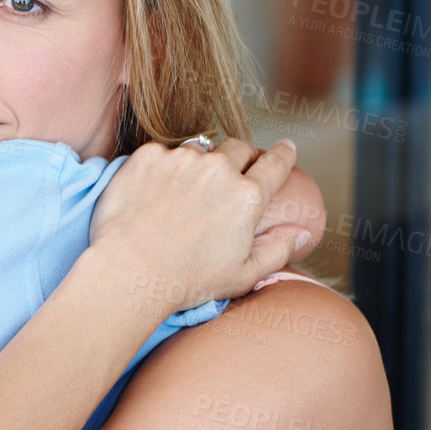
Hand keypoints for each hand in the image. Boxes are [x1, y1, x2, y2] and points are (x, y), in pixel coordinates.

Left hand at [89, 137, 303, 309]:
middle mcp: (218, 170)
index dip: (284, 155)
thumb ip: (278, 251)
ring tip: (185, 191)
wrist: (129, 271)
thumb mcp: (242, 275)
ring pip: (199, 149)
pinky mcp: (148, 157)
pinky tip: (154, 193)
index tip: (286, 148)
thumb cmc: (186, 281)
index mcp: (247, 197)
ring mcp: (181, 159)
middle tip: (229, 175)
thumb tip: (302, 234)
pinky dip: (163, 167)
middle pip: (238, 148)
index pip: (276, 164)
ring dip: (198, 163)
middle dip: (240, 157)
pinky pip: (163, 153)